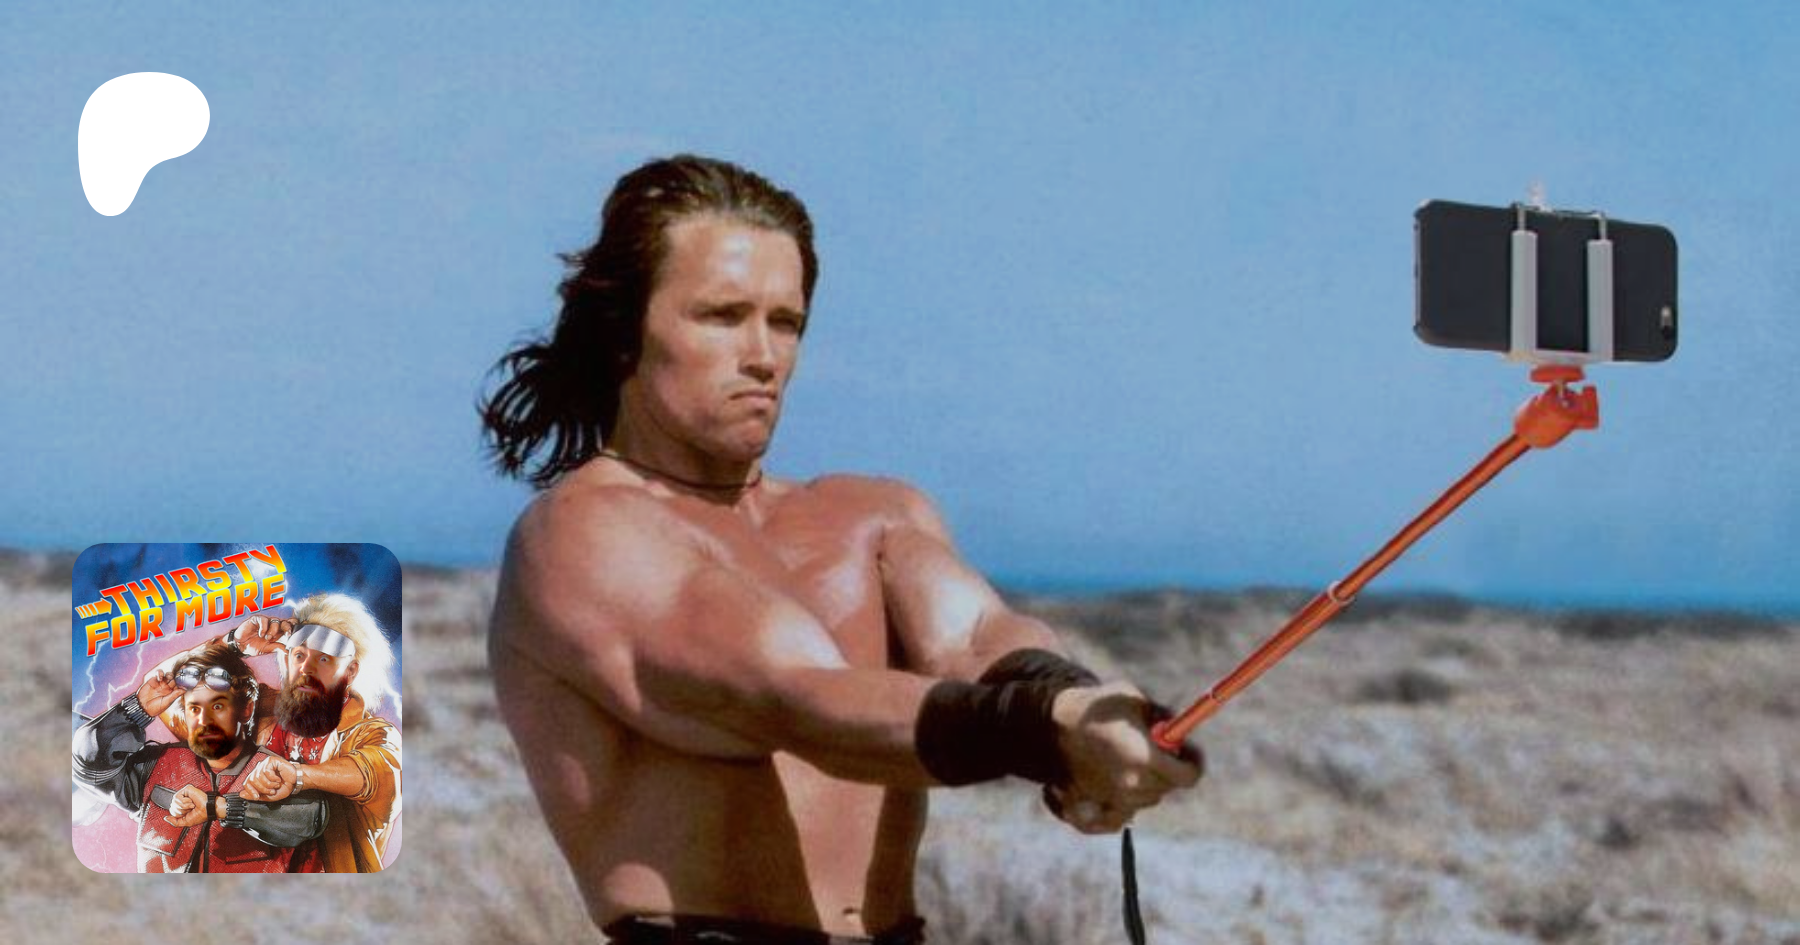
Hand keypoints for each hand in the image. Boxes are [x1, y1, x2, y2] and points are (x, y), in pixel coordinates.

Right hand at [136, 667, 182, 717]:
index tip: (188, 677)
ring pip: (168, 675)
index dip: (184, 681)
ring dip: (170, 674)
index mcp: (172, 693)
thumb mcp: (166, 702)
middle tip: (178, 676)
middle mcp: (167, 687)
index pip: (180, 685)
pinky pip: (159, 674)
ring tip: (168, 677)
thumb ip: (175, 695)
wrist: (141, 707)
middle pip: (175, 679)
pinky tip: (160, 677)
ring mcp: (161, 683)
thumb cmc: (154, 708)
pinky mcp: (153, 680)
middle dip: (177, 676)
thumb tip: (185, 690)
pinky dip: (160, 673)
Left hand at [164, 784, 210, 826]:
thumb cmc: (200, 815)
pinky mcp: (186, 789)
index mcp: (182, 807)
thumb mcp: (185, 822)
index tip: (188, 813)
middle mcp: (182, 800)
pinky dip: (184, 801)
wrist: (207, 810)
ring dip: (184, 806)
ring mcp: (184, 794)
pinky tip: (191, 801)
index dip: (178, 814)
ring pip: (174, 802)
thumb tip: (165, 818)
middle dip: (181, 810)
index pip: (172, 810)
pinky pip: (177, 797)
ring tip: (192, 805)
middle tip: (191, 809)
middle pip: (172, 807)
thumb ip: (174, 822)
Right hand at [234, 615, 293, 656]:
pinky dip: (264, 628)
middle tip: (287, 634)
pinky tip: (260, 634)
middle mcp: (273, 626)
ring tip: (267, 638)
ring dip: (273, 631)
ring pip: (276, 621)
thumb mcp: (267, 649)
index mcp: (277, 632)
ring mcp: (265, 622)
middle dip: (288, 628)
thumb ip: (277, 647)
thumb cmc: (253, 646)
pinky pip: (265, 620)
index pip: (288, 626)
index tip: (294, 635)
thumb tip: (288, 651)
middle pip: (285, 622)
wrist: (240, 646)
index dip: (292, 628)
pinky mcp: (257, 619)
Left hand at [240, 756, 295, 801]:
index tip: (257, 797)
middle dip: (262, 789)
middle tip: (271, 791)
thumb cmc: (284, 787)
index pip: (246, 783)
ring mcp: (264, 764)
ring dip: (268, 784)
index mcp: (257, 777)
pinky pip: (266, 771)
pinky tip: (278, 779)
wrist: (296, 782)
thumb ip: (255, 796)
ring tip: (276, 785)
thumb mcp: (268, 796)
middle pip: (251, 780)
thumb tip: (242, 794)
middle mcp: (259, 769)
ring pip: (258, 776)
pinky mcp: (270, 761)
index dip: (250, 791)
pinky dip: (273, 778)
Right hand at [1046, 682, 1203, 832]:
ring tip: (1127, 756)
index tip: (1189, 752)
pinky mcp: (1094, 807)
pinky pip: (1119, 817)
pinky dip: (1124, 807)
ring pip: (1145, 798)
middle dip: (1167, 768)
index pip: (1188, 777)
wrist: (1048, 722)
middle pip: (1166, 787)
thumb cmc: (1095, 707)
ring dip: (1145, 781)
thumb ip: (1163, 717)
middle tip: (1157, 748)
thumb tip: (1179, 730)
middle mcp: (1131, 786)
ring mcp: (1112, 800)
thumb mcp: (1135, 700)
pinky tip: (1120, 787)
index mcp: (1146, 759)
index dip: (1193, 763)